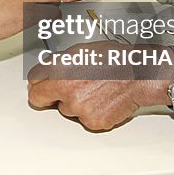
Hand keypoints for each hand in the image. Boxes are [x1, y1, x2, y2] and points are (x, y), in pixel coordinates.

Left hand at [28, 41, 159, 130]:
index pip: (34, 86)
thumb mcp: (79, 51)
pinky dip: (92, 113)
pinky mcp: (93, 123)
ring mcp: (80, 110)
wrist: (139, 75)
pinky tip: (102, 100)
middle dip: (54, 96)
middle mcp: (67, 94)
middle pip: (46, 101)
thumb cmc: (114, 59)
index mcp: (60, 74)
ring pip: (67, 111)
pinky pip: (84, 121)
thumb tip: (45, 71)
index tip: (41, 86)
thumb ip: (57, 64)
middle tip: (70, 88)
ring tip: (94, 90)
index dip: (38, 85)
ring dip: (75, 104)